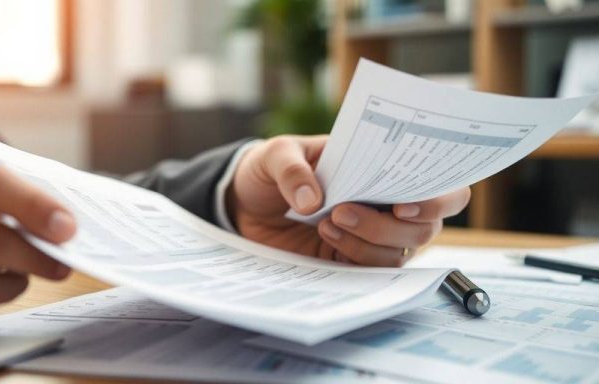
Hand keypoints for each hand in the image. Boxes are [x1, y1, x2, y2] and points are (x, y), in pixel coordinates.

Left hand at [227, 135, 469, 265]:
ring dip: (367, 241)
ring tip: (327, 221)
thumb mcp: (276, 154)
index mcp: (384, 168)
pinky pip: (372, 270)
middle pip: (426, 226)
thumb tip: (312, 200)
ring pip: (400, 251)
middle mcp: (387, 204)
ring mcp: (372, 235)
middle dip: (390, 225)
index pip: (439, 184)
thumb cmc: (271, 169)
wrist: (244, 202)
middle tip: (345, 210)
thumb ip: (292, 169)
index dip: (438, 198)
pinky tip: (325, 237)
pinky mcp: (350, 259)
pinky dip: (353, 257)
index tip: (403, 203)